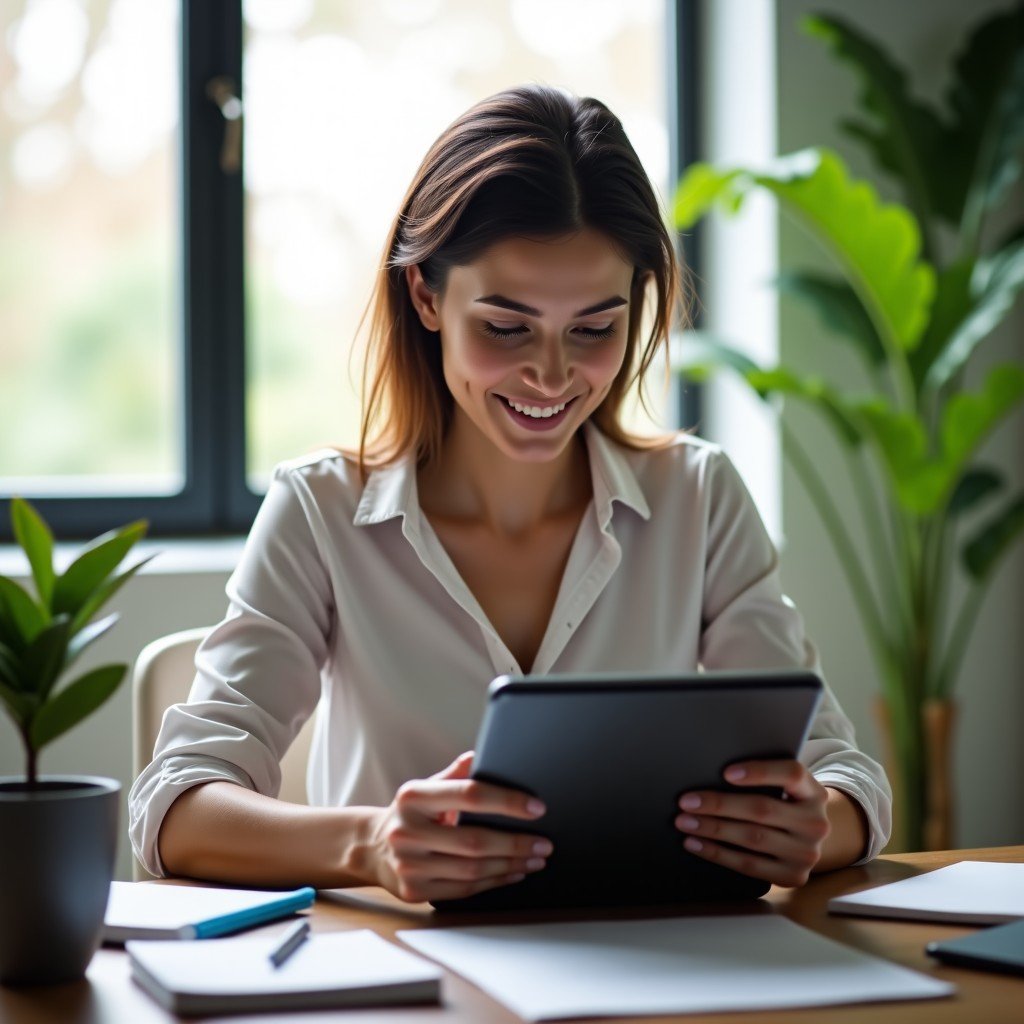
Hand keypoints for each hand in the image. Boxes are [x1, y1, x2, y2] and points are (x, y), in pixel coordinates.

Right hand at [365, 751, 552, 902]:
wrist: (372, 847)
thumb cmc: (410, 813)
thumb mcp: (426, 787)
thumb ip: (456, 774)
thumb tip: (485, 754)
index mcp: (414, 796)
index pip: (469, 794)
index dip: (507, 801)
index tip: (537, 807)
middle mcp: (407, 831)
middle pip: (474, 840)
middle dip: (516, 843)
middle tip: (545, 842)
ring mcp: (408, 865)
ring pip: (472, 870)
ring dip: (511, 866)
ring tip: (535, 858)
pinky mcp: (414, 891)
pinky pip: (464, 890)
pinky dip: (494, 882)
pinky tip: (513, 873)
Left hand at [675, 760, 829, 887]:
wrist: (809, 839)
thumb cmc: (785, 803)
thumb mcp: (785, 788)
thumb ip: (764, 779)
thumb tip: (712, 773)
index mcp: (814, 792)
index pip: (792, 774)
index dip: (760, 772)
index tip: (726, 772)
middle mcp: (815, 823)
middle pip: (762, 809)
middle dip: (719, 805)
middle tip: (686, 802)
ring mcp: (807, 853)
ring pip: (752, 838)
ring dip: (713, 830)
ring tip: (685, 822)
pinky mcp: (793, 876)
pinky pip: (749, 865)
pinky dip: (718, 854)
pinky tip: (695, 844)